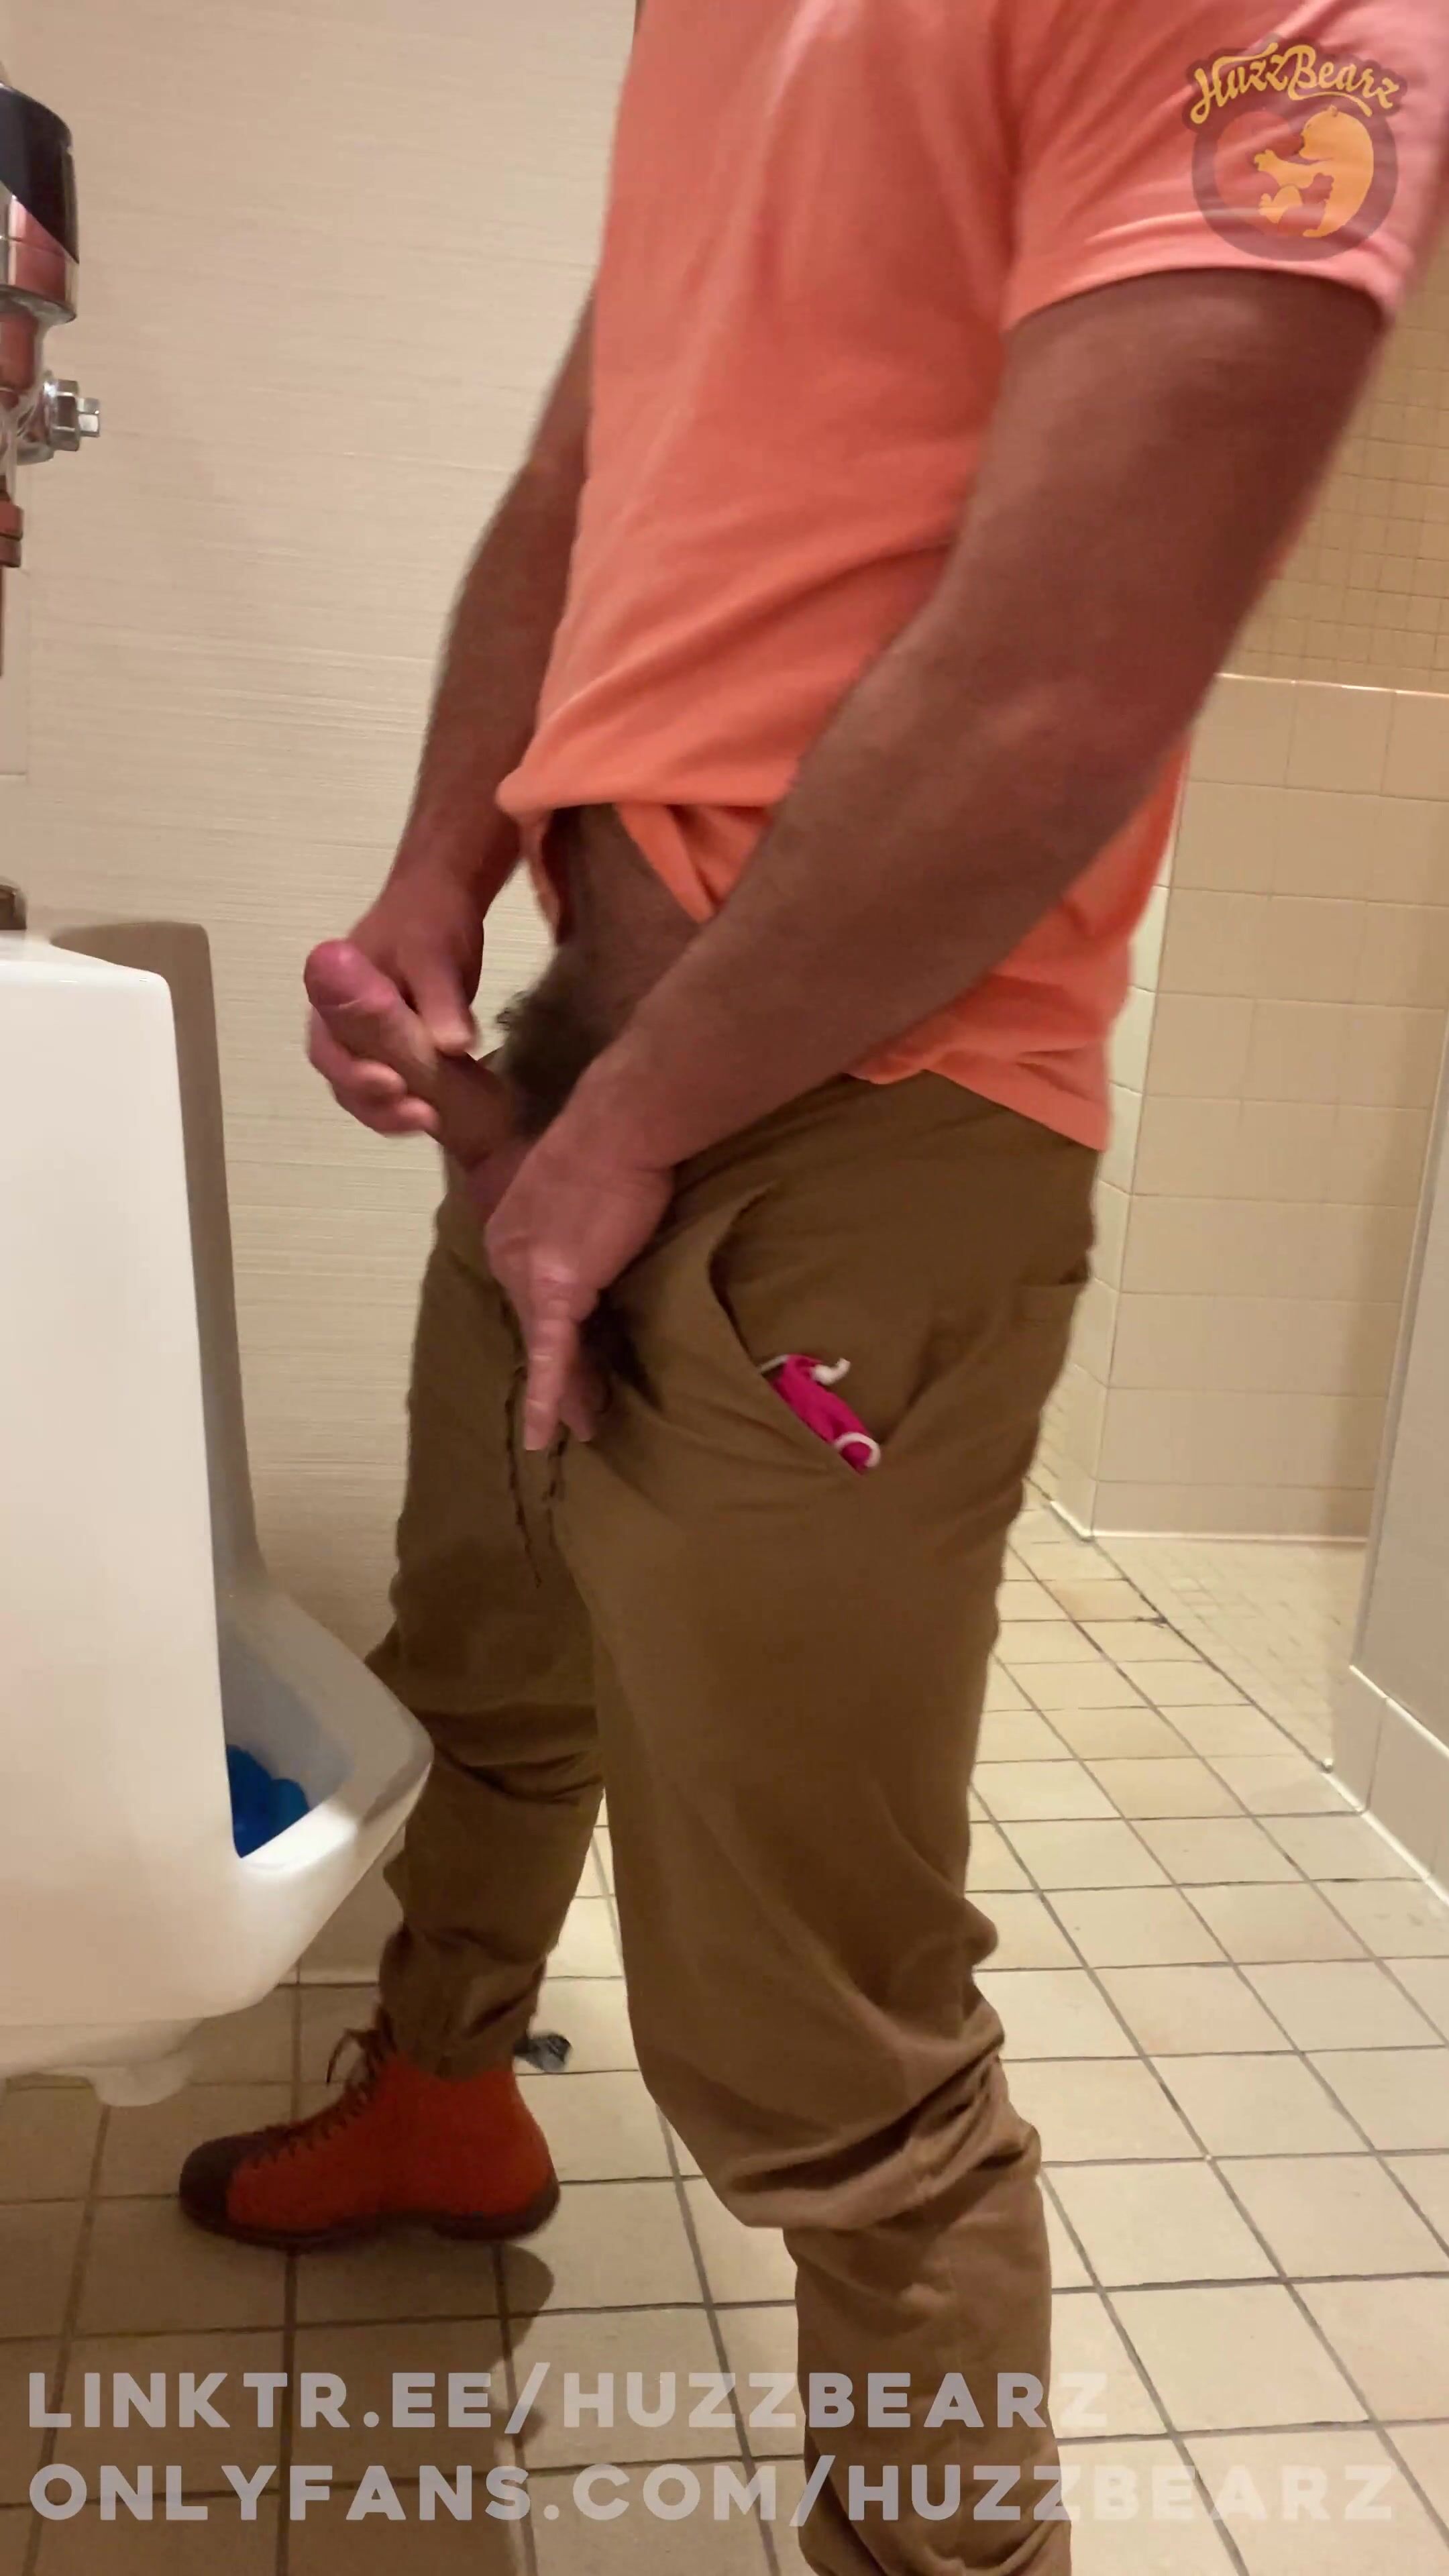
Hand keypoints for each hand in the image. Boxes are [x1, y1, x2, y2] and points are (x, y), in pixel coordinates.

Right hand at [306, 865, 484, 1135]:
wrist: (441, 902)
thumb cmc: (428, 922)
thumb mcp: (434, 954)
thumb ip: (438, 999)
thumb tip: (454, 1046)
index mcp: (331, 1000)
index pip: (329, 1051)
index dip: (354, 1075)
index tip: (393, 1083)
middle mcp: (339, 1028)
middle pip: (345, 1082)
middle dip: (378, 1107)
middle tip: (423, 1116)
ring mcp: (366, 1042)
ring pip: (368, 1092)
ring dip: (395, 1114)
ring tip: (434, 1120)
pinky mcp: (396, 1052)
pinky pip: (398, 1087)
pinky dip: (413, 1104)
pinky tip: (443, 1113)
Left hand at [484, 1101, 671, 1449]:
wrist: (619, 1126)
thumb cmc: (612, 1141)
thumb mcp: (579, 1185)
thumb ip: (576, 1216)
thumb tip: (600, 1231)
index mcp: (512, 1230)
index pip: (533, 1294)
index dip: (556, 1329)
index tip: (578, 1352)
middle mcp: (509, 1254)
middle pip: (537, 1326)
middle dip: (560, 1370)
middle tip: (578, 1408)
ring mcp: (528, 1274)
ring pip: (548, 1347)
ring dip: (566, 1391)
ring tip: (579, 1426)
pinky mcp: (557, 1290)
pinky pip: (553, 1356)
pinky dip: (549, 1397)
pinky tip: (545, 1434)